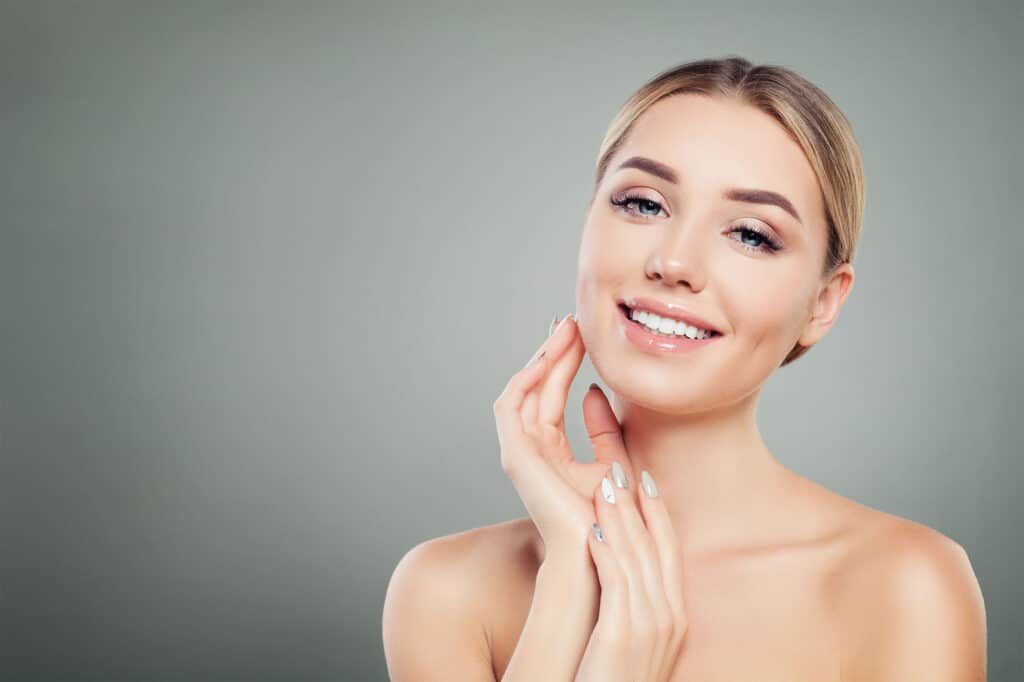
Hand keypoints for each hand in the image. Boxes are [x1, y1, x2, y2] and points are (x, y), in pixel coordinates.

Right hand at [492, 313, 631, 563]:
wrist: (600, 553)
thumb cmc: (610, 518)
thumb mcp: (613, 463)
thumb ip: (604, 431)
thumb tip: (596, 392)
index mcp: (550, 450)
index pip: (551, 394)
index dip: (564, 362)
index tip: (582, 333)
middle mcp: (529, 448)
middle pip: (535, 387)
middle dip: (553, 351)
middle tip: (572, 320)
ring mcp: (519, 452)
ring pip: (522, 390)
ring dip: (540, 358)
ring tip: (564, 332)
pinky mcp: (515, 455)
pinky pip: (511, 406)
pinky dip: (525, 380)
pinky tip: (546, 359)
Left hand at [574, 462, 688, 681]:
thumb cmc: (613, 678)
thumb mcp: (633, 638)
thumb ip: (634, 605)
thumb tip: (622, 572)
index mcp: (675, 615)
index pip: (670, 552)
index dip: (659, 514)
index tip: (646, 481)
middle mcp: (670, 617)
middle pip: (656, 547)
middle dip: (639, 505)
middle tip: (624, 469)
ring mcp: (650, 627)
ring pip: (636, 558)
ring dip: (619, 518)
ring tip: (604, 485)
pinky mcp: (623, 636)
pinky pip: (616, 583)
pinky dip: (606, 552)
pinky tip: (592, 530)